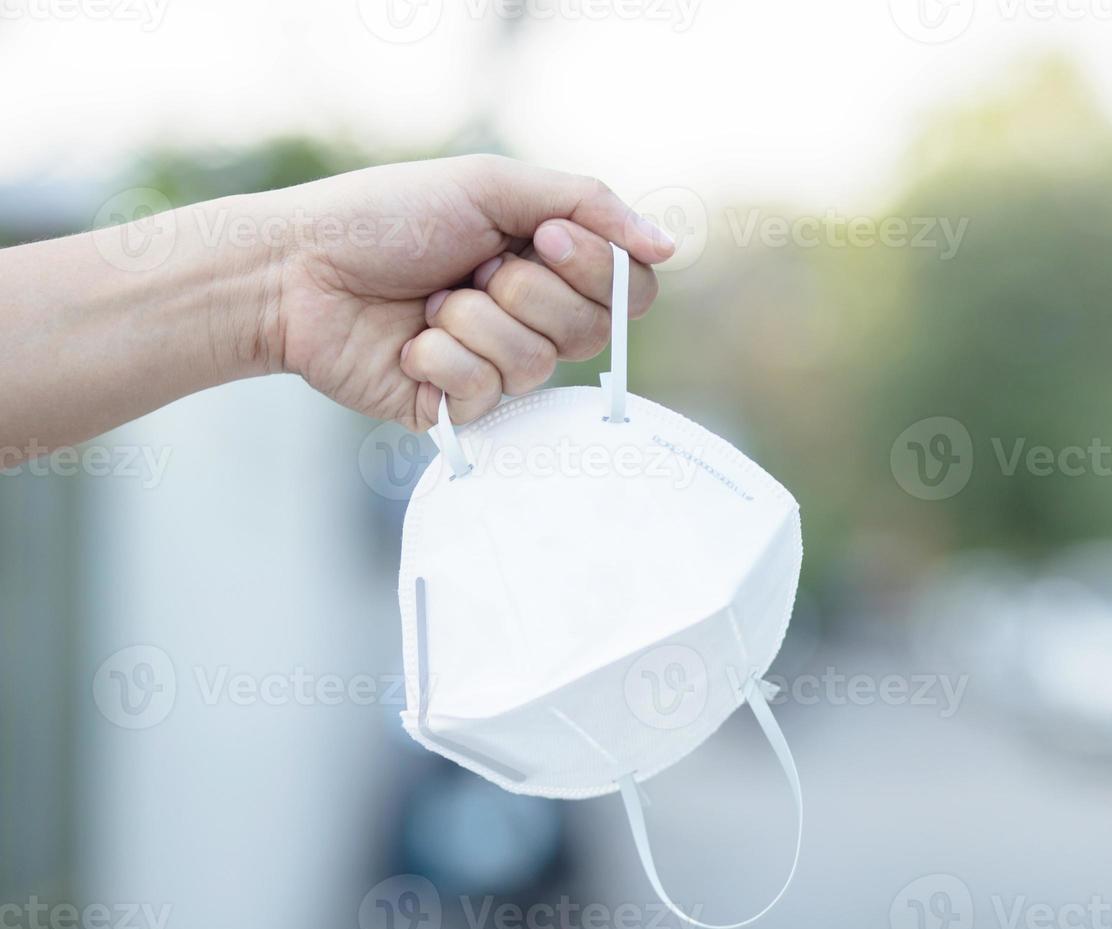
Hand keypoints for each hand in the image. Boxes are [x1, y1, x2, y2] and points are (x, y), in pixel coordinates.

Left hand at [256, 155, 672, 428]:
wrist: (295, 267)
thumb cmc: (385, 216)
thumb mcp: (491, 186)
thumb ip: (586, 205)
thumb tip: (668, 246)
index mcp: (548, 265)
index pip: (627, 291)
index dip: (599, 272)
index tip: (545, 238)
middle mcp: (530, 319)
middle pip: (592, 330)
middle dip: (527, 291)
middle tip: (472, 267)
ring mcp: (494, 368)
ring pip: (537, 364)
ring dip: (474, 321)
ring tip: (428, 303)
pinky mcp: (456, 411)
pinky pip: (486, 396)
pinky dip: (442, 359)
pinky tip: (408, 343)